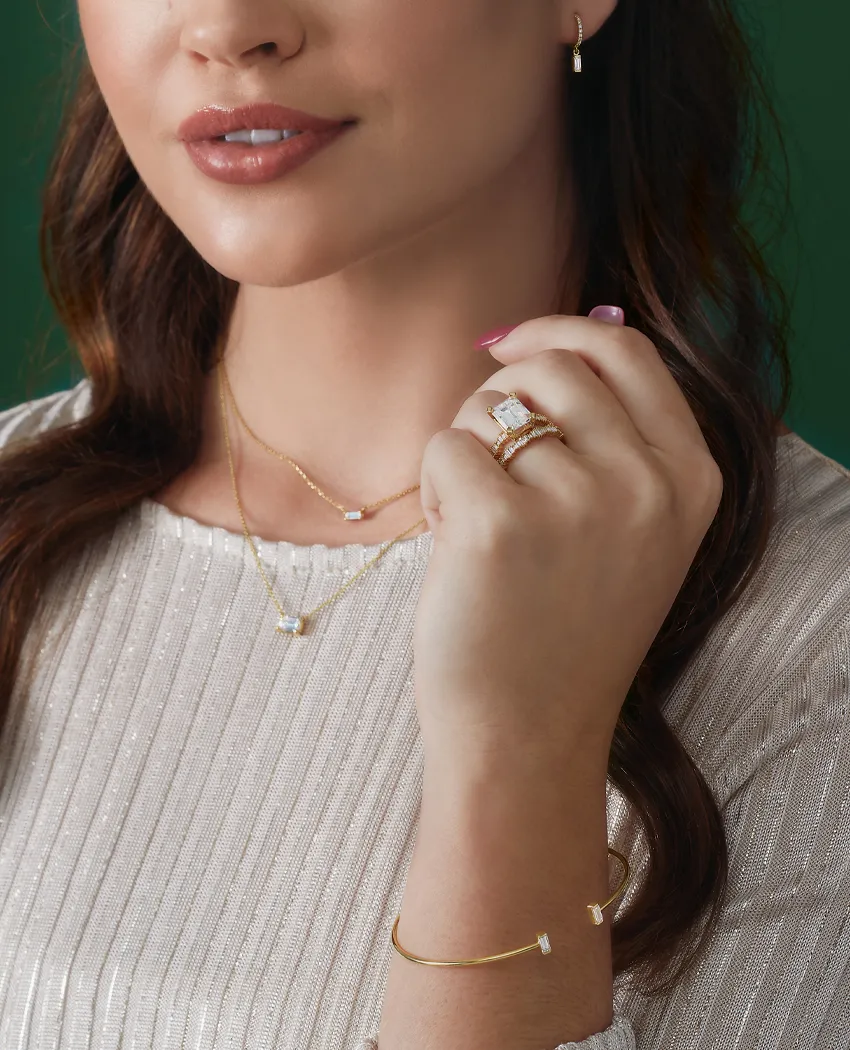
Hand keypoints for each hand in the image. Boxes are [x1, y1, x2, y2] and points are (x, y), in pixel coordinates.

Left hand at [414, 312, 722, 765]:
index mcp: (690, 479)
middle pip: (550, 366)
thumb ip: (614, 436)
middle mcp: (648, 483)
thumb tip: (564, 332)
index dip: (560, 332)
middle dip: (498, 400)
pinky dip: (434, 491)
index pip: (628, 352)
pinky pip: (445, 447)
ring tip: (479, 528)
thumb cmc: (562, 630)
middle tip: (488, 469)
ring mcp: (580, 501)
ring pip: (489, 407)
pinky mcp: (503, 522)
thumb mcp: (630, 531)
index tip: (508, 347)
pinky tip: (453, 549)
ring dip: (466, 454)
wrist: (525, 736)